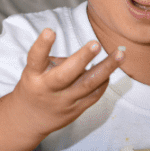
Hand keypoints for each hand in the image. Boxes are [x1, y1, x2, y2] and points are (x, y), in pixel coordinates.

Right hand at [9, 28, 123, 137]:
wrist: (28, 119)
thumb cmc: (35, 86)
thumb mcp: (35, 71)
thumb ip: (56, 62)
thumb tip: (86, 54)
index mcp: (33, 75)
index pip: (36, 59)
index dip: (42, 45)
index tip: (50, 31)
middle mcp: (48, 89)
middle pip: (65, 75)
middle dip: (82, 58)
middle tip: (96, 44)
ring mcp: (63, 102)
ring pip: (87, 85)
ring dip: (106, 68)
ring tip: (120, 54)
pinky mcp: (75, 111)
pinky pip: (93, 95)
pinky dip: (103, 81)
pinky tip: (110, 70)